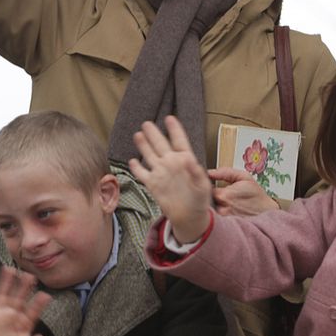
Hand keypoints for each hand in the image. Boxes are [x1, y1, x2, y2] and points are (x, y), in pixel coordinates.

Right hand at [0, 266, 50, 335]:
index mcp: (24, 323)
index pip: (33, 311)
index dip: (39, 304)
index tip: (46, 295)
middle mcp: (13, 315)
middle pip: (19, 298)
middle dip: (24, 287)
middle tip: (30, 275)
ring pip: (3, 295)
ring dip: (5, 282)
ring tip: (8, 269)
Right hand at [128, 116, 212, 243]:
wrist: (189, 217)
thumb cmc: (199, 200)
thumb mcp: (203, 185)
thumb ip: (196, 172)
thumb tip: (190, 159)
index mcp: (185, 160)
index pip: (179, 141)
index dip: (174, 129)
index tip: (169, 118)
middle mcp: (171, 164)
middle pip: (160, 144)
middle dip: (154, 134)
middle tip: (147, 123)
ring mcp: (161, 173)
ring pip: (150, 155)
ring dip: (143, 145)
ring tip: (138, 134)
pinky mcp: (153, 184)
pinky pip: (142, 174)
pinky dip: (136, 168)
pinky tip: (132, 161)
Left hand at [208, 168, 279, 216]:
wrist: (268, 213)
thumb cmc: (257, 196)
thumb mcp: (244, 177)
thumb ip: (225, 172)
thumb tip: (210, 172)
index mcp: (225, 195)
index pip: (207, 188)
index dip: (212, 187)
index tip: (219, 187)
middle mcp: (222, 208)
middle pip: (209, 200)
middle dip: (215, 197)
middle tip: (227, 196)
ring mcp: (224, 219)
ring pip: (213, 209)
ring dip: (219, 206)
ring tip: (232, 204)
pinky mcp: (227, 226)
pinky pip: (218, 218)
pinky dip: (222, 215)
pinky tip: (232, 212)